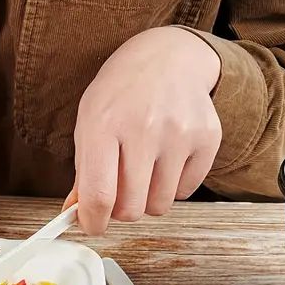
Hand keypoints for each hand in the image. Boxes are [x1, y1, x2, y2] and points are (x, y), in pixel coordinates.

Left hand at [69, 26, 221, 234]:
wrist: (166, 59)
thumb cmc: (119, 97)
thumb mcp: (89, 126)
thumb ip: (83, 174)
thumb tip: (76, 214)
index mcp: (104, 126)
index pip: (99, 196)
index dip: (93, 222)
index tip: (93, 225)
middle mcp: (144, 129)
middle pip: (131, 208)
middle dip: (120, 210)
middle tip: (118, 192)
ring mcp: (180, 133)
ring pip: (159, 206)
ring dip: (147, 199)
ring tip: (142, 172)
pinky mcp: (207, 138)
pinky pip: (185, 192)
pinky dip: (172, 186)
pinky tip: (165, 160)